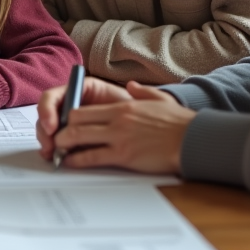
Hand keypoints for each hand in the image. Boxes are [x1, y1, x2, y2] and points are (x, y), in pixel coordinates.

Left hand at [40, 80, 194, 174]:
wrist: (193, 139)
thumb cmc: (179, 123)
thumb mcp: (159, 99)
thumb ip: (141, 92)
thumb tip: (131, 87)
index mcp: (123, 106)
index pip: (84, 108)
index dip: (69, 117)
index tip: (64, 124)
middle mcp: (117, 119)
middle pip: (76, 121)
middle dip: (61, 131)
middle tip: (55, 139)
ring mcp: (119, 137)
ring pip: (78, 137)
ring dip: (64, 145)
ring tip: (58, 151)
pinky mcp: (124, 155)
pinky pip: (92, 157)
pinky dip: (77, 160)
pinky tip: (71, 162)